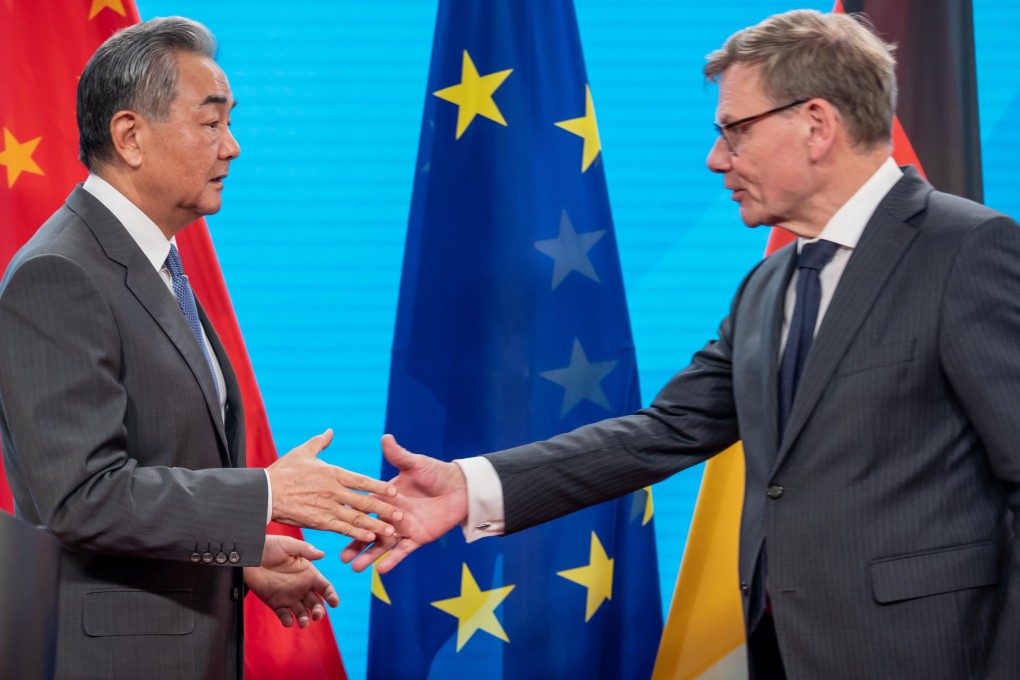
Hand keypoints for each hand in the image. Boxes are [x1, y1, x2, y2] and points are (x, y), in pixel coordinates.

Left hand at [244, 534, 339, 627]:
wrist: (248, 555)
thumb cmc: (270, 546)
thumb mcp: (288, 544)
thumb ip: (305, 550)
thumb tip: (322, 554)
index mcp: (309, 573)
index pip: (325, 587)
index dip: (331, 595)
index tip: (335, 603)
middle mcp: (302, 587)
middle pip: (315, 603)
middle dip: (319, 611)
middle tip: (317, 615)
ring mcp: (289, 596)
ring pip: (302, 612)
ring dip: (305, 619)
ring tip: (303, 622)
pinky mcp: (275, 603)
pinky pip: (284, 615)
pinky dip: (287, 621)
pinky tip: (288, 621)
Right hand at [267, 428, 402, 541]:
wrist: (263, 493)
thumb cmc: (282, 471)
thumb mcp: (302, 451)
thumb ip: (320, 443)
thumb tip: (330, 431)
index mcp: (332, 473)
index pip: (361, 481)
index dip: (379, 486)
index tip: (394, 491)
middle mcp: (333, 491)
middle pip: (364, 502)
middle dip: (384, 509)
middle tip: (402, 516)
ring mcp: (326, 508)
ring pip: (356, 518)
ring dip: (375, 525)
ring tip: (392, 532)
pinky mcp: (318, 522)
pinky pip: (341, 529)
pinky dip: (356, 534)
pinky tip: (370, 538)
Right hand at [340, 434, 468, 573]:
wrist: (460, 488)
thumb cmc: (436, 473)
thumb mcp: (415, 464)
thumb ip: (399, 455)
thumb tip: (386, 437)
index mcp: (386, 498)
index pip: (364, 509)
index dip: (350, 517)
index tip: (333, 524)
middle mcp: (392, 516)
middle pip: (369, 531)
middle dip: (354, 544)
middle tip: (339, 557)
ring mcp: (404, 529)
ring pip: (382, 545)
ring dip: (369, 556)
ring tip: (354, 568)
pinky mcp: (418, 538)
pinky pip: (403, 552)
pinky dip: (393, 561)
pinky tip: (381, 571)